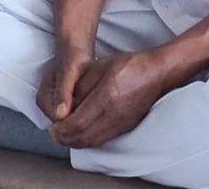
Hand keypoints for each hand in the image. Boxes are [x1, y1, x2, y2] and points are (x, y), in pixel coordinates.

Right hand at [37, 45, 94, 128]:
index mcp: (43, 100)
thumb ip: (63, 93)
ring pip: (72, 123)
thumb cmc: (72, 57)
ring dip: (84, 117)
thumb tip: (60, 115)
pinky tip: (95, 106)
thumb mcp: (68, 72)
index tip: (90, 112)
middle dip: (80, 120)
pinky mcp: (68, 107)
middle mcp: (48, 107)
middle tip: (96, 110)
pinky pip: (77, 117)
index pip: (58, 123)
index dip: (74, 120)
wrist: (76, 50)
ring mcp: (58, 108)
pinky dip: (86, 113)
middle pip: (64, 126)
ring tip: (96, 107)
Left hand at [46, 48, 173, 149]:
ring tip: (63, 137)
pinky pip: (103, 140)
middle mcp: (114, 115)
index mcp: (107, 96)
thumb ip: (81, 86)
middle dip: (65, 138)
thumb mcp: (100, 67)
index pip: (78, 122)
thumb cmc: (129, 65)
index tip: (51, 127)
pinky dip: (88, 141)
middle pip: (84, 136)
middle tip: (53, 135)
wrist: (157, 74)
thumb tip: (65, 106)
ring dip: (75, 142)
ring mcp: (122, 124)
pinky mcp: (126, 127)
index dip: (62, 128)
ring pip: (93, 141)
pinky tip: (80, 136)